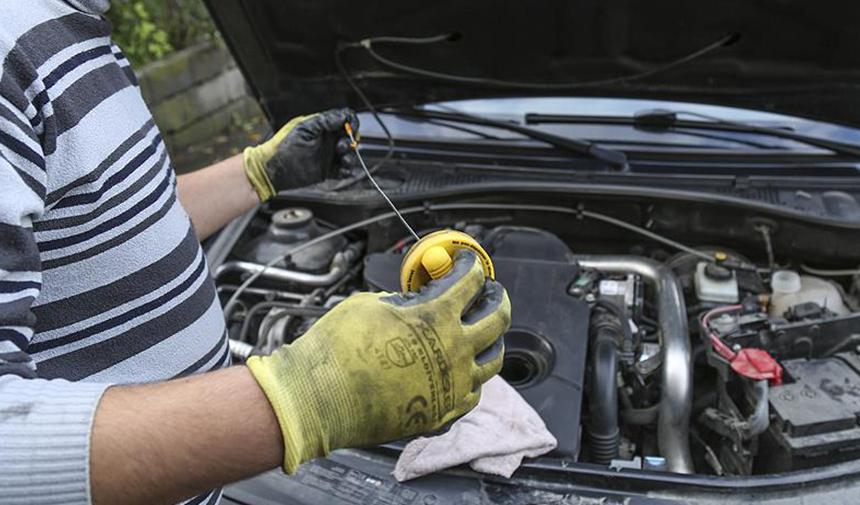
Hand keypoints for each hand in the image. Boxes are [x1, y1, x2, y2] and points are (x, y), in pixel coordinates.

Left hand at [243, 108, 357, 200]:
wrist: (272, 170)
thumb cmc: (281, 148)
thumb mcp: (303, 129)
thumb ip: (323, 122)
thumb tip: (341, 117)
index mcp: (321, 127)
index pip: (343, 119)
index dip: (351, 123)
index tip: (351, 130)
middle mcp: (326, 140)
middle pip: (349, 137)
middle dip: (350, 142)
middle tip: (340, 148)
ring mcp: (327, 155)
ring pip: (348, 154)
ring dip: (350, 157)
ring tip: (343, 160)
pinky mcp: (327, 170)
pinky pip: (343, 170)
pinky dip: (347, 171)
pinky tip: (344, 171)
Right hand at [246, 250, 510, 473]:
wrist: (319, 398)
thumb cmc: (338, 348)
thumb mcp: (371, 304)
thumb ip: (404, 301)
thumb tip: (416, 301)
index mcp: (437, 317)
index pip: (470, 282)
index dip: (471, 266)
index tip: (469, 263)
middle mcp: (455, 351)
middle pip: (497, 319)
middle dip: (497, 299)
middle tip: (492, 292)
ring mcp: (453, 386)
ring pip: (493, 360)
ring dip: (492, 340)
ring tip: (485, 332)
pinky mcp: (442, 413)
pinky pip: (473, 393)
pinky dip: (473, 377)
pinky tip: (465, 370)